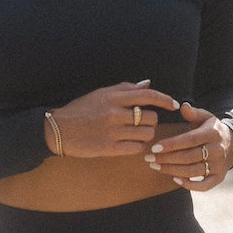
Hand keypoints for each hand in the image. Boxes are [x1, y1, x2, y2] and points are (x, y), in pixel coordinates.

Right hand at [47, 81, 178, 158]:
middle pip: (151, 118)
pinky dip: (137, 146)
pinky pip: (136, 148)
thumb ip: (125, 89)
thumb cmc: (81, 110)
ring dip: (145, 134)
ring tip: (135, 133)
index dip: (166, 100)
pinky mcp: (109, 149)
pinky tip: (129, 143)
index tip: (174, 105)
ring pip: (146, 134)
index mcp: (113, 97)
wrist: (59, 130)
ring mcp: (112, 132)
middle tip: (143, 123)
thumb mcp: (101, 94)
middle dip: (151, 121)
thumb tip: (148, 84)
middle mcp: (115, 113)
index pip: (148, 96)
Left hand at [143, 101, 232, 190]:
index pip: (189, 140)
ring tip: (156, 166)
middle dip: (166, 159)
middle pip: (188, 157)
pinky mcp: (219, 178)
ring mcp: (219, 166)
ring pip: (193, 172)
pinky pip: (204, 186)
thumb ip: (193, 113)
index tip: (154, 147)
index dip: (171, 144)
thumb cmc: (211, 129)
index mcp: (213, 133)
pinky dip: (189, 185)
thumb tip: (183, 106)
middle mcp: (218, 150)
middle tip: (149, 158)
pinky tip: (174, 179)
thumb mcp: (205, 117)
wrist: (231, 144)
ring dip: (172, 170)